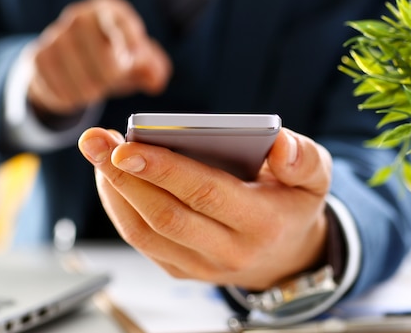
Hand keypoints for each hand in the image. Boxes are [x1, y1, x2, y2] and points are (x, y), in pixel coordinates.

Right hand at [25, 0, 171, 114]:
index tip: (134, 56)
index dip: (127, 36)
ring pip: (78, 75)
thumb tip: (154, 80)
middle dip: (109, 75)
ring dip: (90, 91)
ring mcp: (54, 35)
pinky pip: (57, 87)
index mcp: (108, 10)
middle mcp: (79, 16)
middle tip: (111, 81)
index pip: (117, 19)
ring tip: (93, 88)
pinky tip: (74, 92)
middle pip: (98, 52)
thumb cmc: (114, 56)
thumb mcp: (138, 60)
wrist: (71, 62)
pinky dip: (70, 98)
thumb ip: (153, 68)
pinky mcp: (37, 57)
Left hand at [78, 127, 331, 289]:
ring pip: (145, 232)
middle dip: (124, 176)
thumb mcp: (315, 176)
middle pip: (165, 215)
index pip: (205, 194)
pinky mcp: (182, 269)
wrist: (286, 255)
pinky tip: (109, 177)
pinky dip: (119, 208)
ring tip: (96, 153)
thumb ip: (302, 158)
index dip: (163, 170)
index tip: (126, 146)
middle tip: (95, 141)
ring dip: (114, 191)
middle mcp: (229, 252)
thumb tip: (279, 144)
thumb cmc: (292, 203)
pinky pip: (142, 242)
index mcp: (262, 222)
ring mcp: (202, 266)